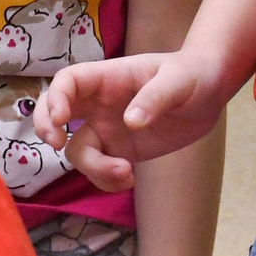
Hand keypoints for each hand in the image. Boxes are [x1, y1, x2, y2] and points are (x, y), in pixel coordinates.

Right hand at [36, 45, 231, 190]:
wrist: (209, 96)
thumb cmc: (192, 75)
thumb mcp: (178, 82)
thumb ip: (155, 98)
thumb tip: (131, 122)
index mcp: (107, 78)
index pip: (68, 81)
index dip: (56, 98)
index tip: (61, 120)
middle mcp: (98, 104)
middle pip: (54, 112)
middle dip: (46, 128)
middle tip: (56, 145)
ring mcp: (106, 130)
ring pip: (77, 150)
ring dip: (93, 167)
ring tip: (126, 173)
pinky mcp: (119, 151)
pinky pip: (99, 170)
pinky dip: (106, 181)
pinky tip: (130, 178)